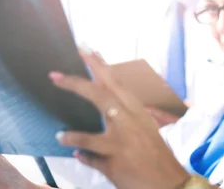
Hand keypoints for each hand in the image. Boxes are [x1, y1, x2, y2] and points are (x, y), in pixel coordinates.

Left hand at [49, 50, 192, 188]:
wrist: (169, 183)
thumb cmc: (155, 154)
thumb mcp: (144, 127)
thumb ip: (123, 113)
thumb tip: (103, 98)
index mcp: (137, 110)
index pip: (116, 81)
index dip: (99, 64)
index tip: (84, 48)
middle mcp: (130, 122)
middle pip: (101, 95)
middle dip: (76, 83)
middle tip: (54, 75)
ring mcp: (123, 142)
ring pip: (92, 133)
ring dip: (73, 133)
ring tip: (60, 133)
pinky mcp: (116, 162)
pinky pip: (90, 155)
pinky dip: (82, 155)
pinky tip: (73, 152)